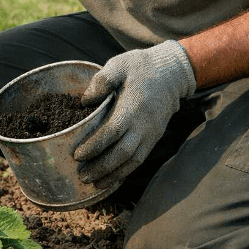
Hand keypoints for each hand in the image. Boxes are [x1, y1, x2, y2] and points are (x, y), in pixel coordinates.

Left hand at [73, 41, 195, 189]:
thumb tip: (84, 101)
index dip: (94, 146)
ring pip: (132, 161)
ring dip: (113, 175)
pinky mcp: (154, 138)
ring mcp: (150, 134)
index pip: (111, 132)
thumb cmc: (141, 68)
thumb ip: (102, 81)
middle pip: (122, 153)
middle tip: (81, 176)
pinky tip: (111, 179)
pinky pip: (139, 160)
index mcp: (132, 108)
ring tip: (93, 183)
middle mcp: (143, 125)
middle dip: (101, 167)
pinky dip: (125, 172)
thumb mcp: (119, 65)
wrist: (171, 74)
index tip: (77, 155)